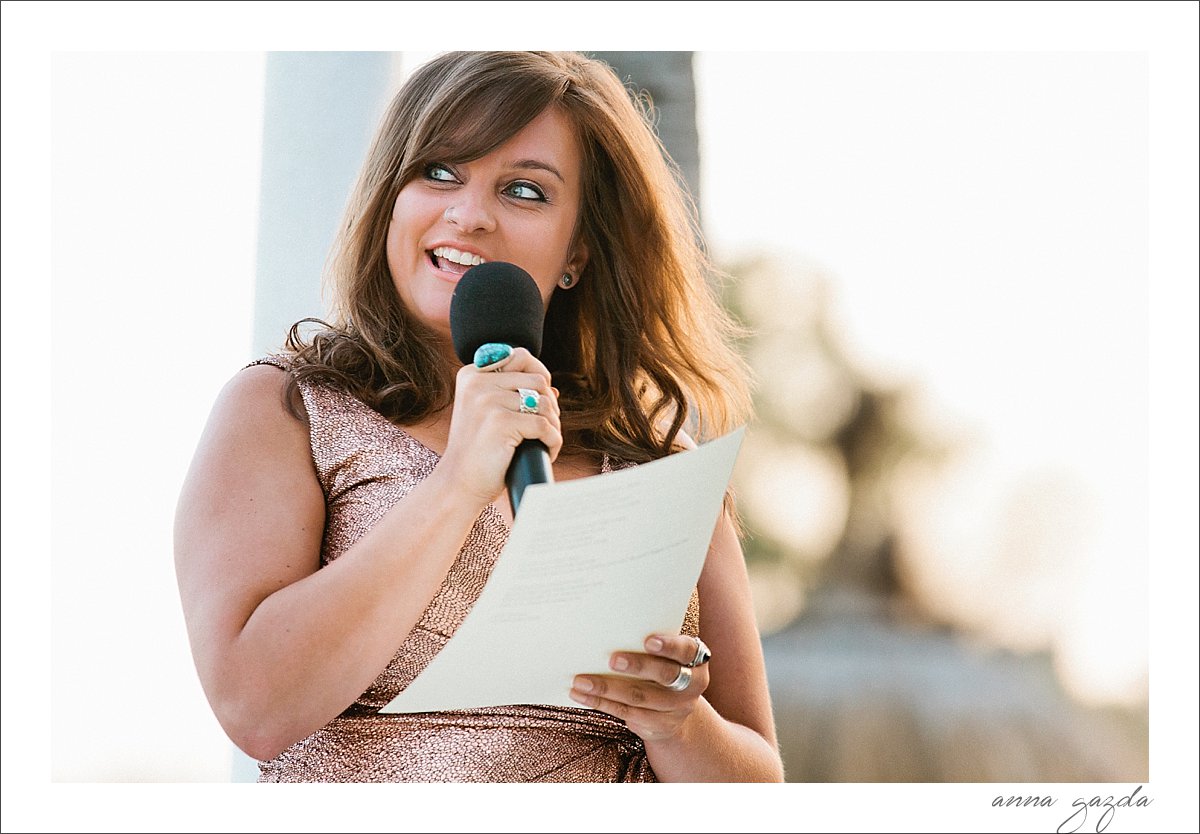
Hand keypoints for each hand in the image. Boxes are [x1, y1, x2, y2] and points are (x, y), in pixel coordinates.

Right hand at [439, 346, 561, 504]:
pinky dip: (553, 441)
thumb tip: (553, 389)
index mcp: (472, 375)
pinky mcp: (500, 423)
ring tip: (544, 441)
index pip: (521, 356)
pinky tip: (547, 451)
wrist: (459, 484)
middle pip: (538, 380)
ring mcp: (487, 401)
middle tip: (544, 427)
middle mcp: (477, 383)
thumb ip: (513, 394)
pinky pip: (545, 426)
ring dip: (553, 425)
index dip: (539, 376)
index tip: (539, 401)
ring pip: (545, 403)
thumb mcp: (488, 414)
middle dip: (550, 405)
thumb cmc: (478, 451)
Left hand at [569, 633, 710, 742]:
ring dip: (606, 688)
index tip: (648, 641)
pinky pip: (626, 713)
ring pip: (639, 697)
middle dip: (637, 666)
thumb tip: (609, 627)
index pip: (686, 650)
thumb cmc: (663, 667)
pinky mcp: (657, 725)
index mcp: (696, 660)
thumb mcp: (667, 654)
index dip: (669, 646)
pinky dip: (601, 703)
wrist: (675, 711)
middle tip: (612, 659)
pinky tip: (582, 696)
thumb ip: (650, 643)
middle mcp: (691, 685)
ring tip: (581, 681)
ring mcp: (676, 708)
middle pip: (665, 675)